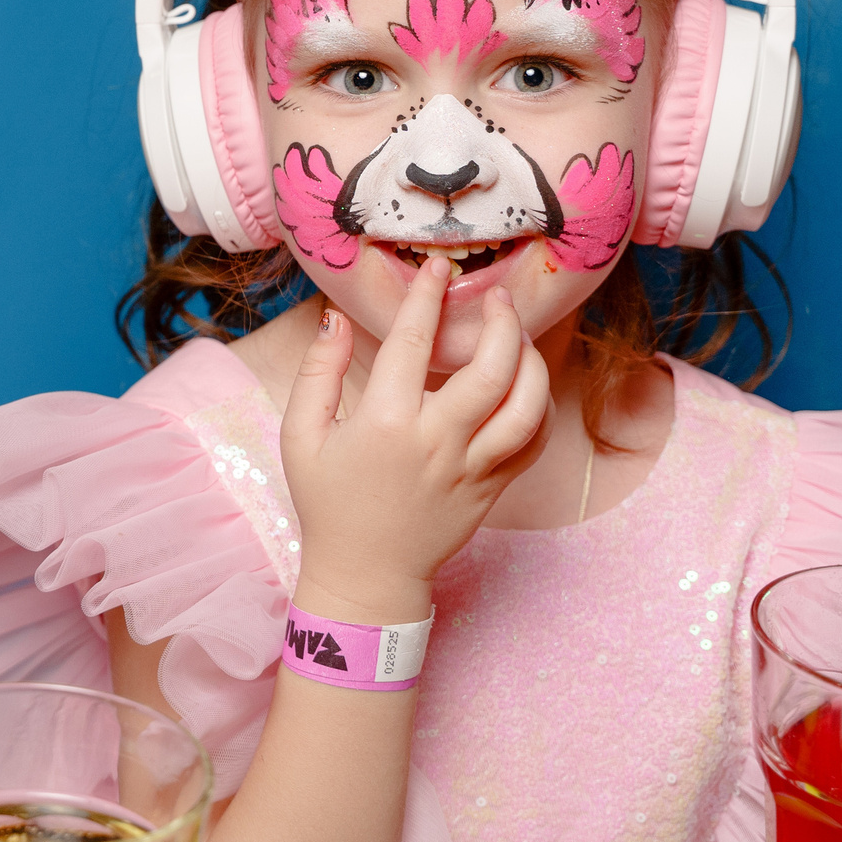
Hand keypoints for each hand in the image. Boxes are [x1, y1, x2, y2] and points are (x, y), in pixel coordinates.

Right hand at [281, 260, 550, 623]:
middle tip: (495, 297)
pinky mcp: (492, 487)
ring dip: (530, 362)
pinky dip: (540, 408)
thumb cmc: (328, 502)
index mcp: (385, 423)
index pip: (414, 343)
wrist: (365, 574)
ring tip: (519, 336)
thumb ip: (317, 372)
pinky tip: (528, 385)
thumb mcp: (302, 435)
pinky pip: (532, 443)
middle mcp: (436, 441)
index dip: (426, 298)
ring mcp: (472, 468)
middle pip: (491, 369)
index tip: (435, 267)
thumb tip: (335, 320)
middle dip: (500, 322)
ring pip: (526, 406)